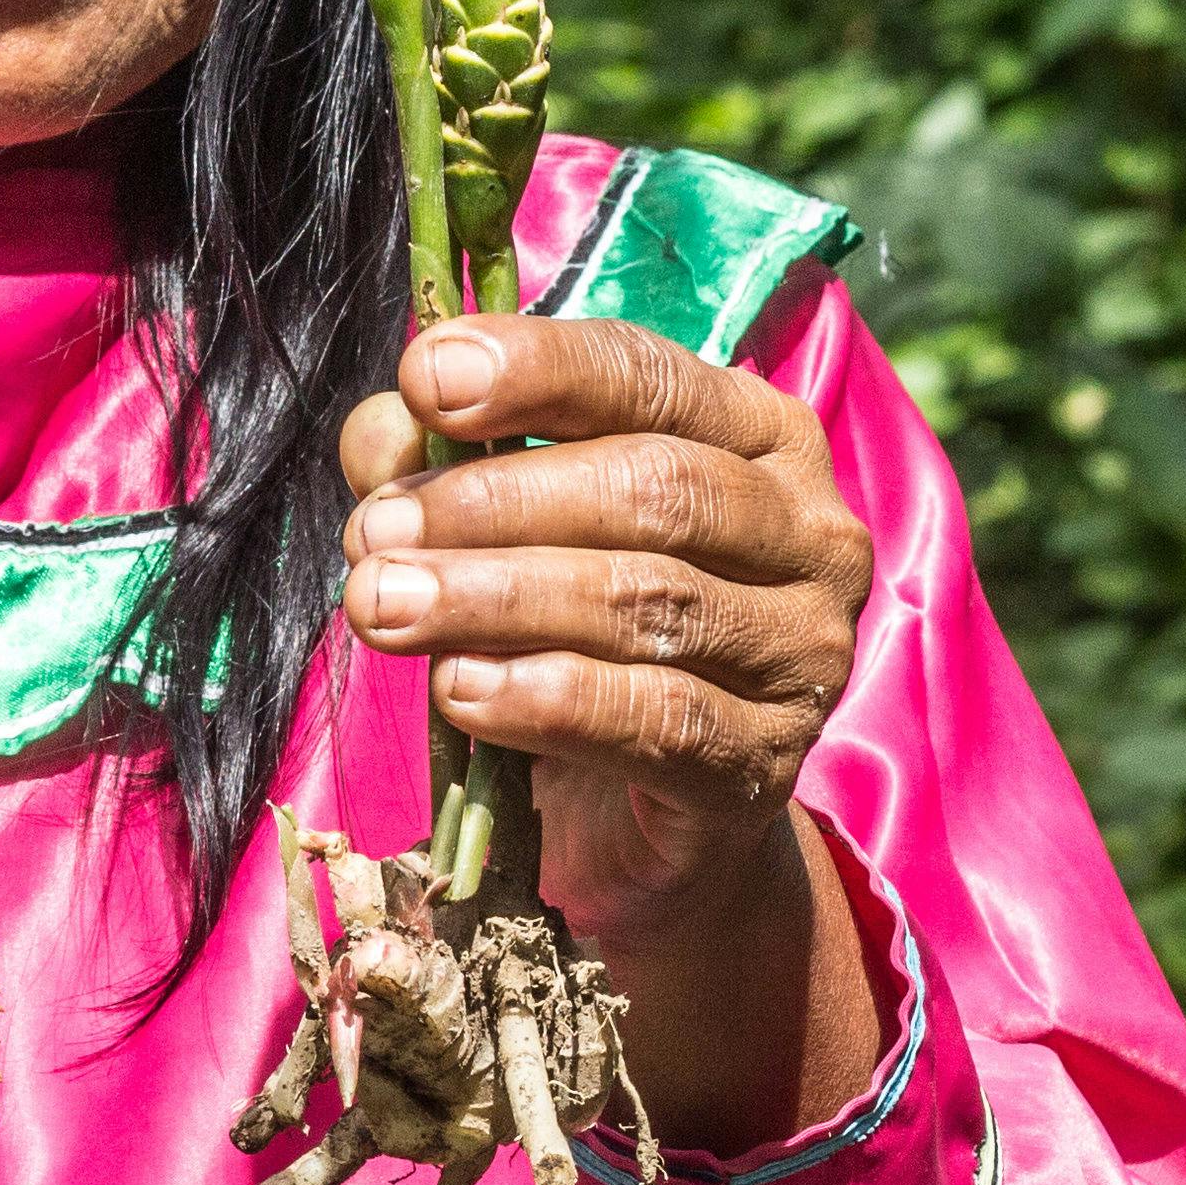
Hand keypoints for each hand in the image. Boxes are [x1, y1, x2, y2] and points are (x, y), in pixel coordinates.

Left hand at [337, 314, 882, 1145]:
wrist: (637, 814)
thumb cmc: (574, 631)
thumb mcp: (506, 529)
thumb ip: (446, 462)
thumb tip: (385, 430)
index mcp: (758, 435)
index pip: (648, 376)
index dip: (537, 370)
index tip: (424, 376)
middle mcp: (809, 533)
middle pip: (654, 489)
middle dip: (496, 502)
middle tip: (376, 530)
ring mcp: (803, 654)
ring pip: (649, 602)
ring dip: (497, 598)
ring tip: (383, 604)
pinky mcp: (766, 763)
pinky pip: (656, 719)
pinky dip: (545, 699)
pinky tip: (459, 689)